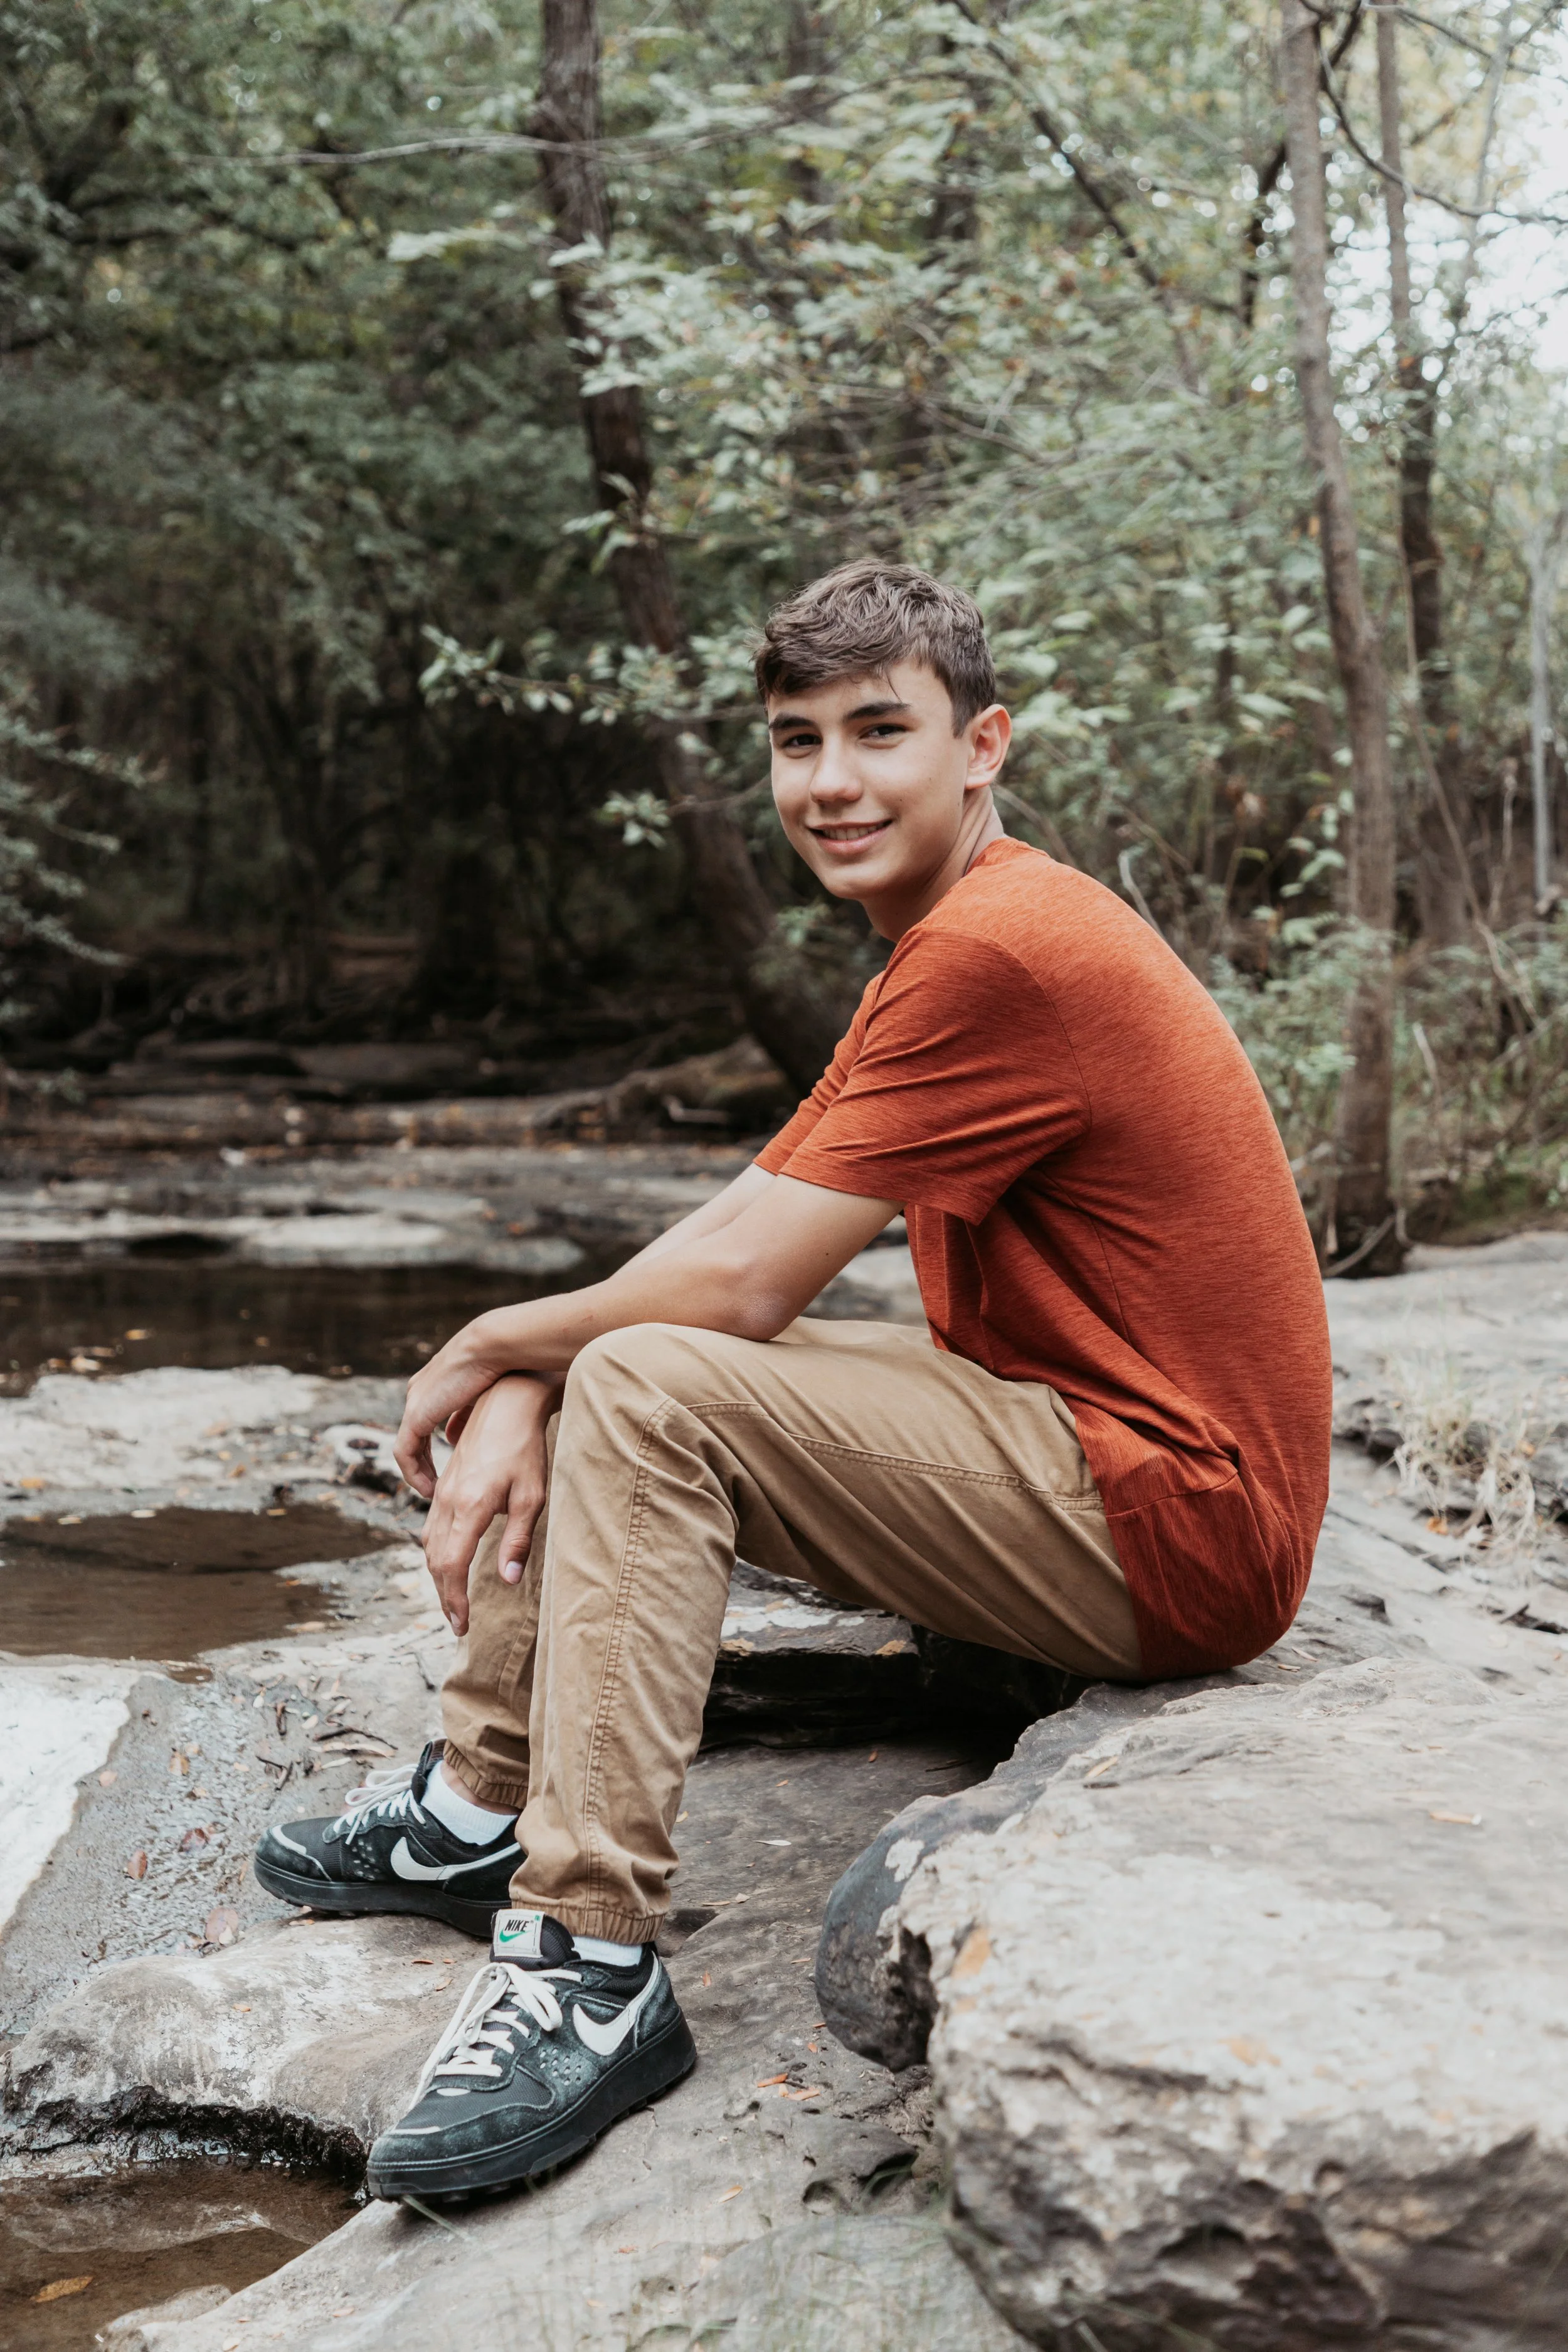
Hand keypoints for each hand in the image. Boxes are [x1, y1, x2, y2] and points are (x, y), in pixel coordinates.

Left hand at [395, 1317, 507, 1498]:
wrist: (494, 1347)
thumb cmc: (503, 1364)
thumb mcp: (484, 1393)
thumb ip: (469, 1414)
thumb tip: (459, 1438)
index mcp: (434, 1385)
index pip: (425, 1422)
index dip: (434, 1448)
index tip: (449, 1468)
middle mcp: (418, 1393)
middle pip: (415, 1436)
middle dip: (425, 1464)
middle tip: (438, 1487)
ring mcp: (415, 1403)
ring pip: (408, 1448)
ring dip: (419, 1473)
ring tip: (435, 1493)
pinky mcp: (416, 1414)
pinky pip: (405, 1453)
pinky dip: (415, 1473)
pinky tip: (431, 1489)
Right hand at [420, 1375, 556, 1635]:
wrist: (506, 1403)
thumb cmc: (526, 1448)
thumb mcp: (531, 1496)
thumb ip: (518, 1540)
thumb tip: (508, 1580)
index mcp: (469, 1507)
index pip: (451, 1566)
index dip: (455, 1600)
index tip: (463, 1625)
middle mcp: (448, 1501)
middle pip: (435, 1561)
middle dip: (444, 1595)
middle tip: (457, 1622)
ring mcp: (442, 1491)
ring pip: (429, 1544)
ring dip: (438, 1576)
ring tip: (453, 1599)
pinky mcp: (445, 1484)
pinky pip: (431, 1526)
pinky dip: (436, 1552)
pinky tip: (448, 1560)